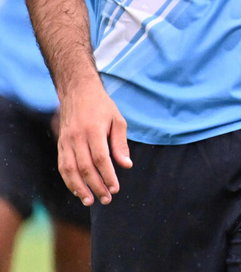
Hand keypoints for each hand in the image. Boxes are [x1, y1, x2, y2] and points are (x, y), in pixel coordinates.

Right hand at [56, 80, 131, 205]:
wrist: (77, 92)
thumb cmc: (102, 106)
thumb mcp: (117, 120)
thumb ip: (120, 144)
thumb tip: (126, 165)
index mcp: (93, 130)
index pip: (100, 159)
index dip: (108, 176)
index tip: (116, 188)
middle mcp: (77, 137)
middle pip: (85, 167)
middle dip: (96, 186)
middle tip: (106, 199)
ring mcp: (66, 141)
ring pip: (70, 169)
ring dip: (80, 187)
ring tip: (90, 201)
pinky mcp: (60, 144)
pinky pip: (62, 166)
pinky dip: (69, 180)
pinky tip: (77, 190)